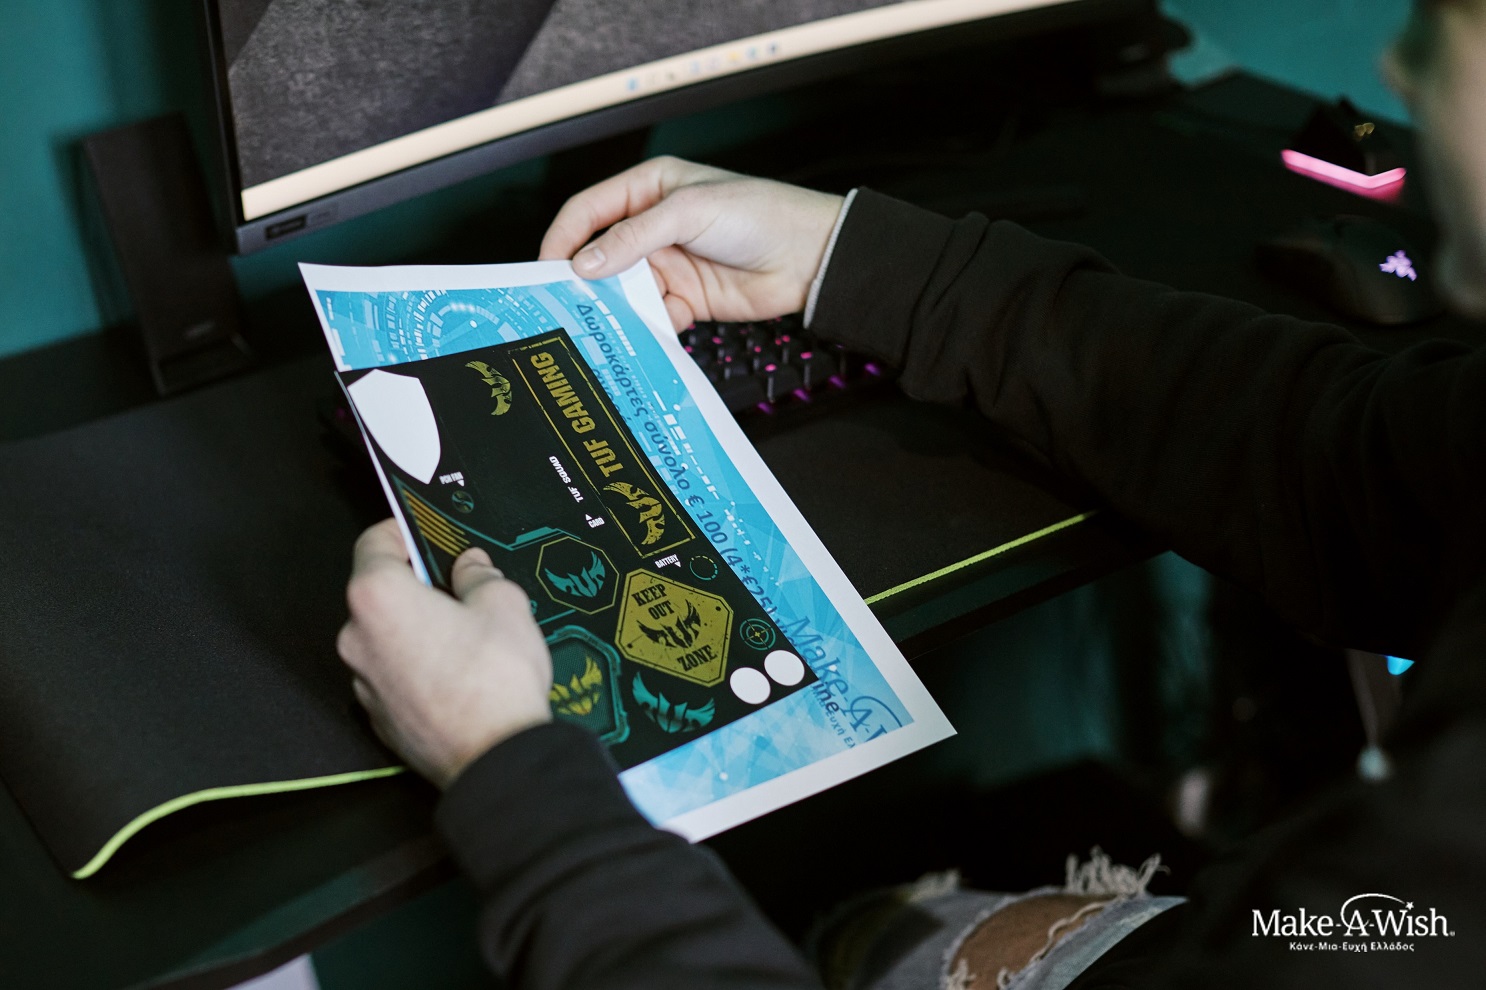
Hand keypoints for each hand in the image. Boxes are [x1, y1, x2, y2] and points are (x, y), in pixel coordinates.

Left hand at [337, 519, 552, 788]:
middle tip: (461, 589)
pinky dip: (417, 668)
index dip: (402, 532)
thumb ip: (479, 575)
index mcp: (378, 598)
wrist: (496, 759)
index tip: (426, 533)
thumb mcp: (503, 604)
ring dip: (416, 630)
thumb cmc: (495, 677)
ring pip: (386, 638)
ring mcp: (363, 682)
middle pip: (379, 594)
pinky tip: (457, 676)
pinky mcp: (378, 717)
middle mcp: (357, 637)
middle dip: (417, 587)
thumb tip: (470, 566)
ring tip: (466, 639)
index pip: (373, 543)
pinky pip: (393, 676)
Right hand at [540, 156, 844, 329]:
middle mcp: (653, 227)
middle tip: (562, 304)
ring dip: (614, 307)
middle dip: (584, 280)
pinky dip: (646, 326)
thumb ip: (632, 238)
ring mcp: (669, 265)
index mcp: (649, 189)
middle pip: (601, 255)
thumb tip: (585, 263)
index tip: (546, 268)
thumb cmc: (758, 214)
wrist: (809, 256)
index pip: (589, 211)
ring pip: (623, 290)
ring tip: (600, 326)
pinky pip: (652, 315)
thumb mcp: (687, 212)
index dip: (564, 238)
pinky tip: (646, 333)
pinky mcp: (686, 299)